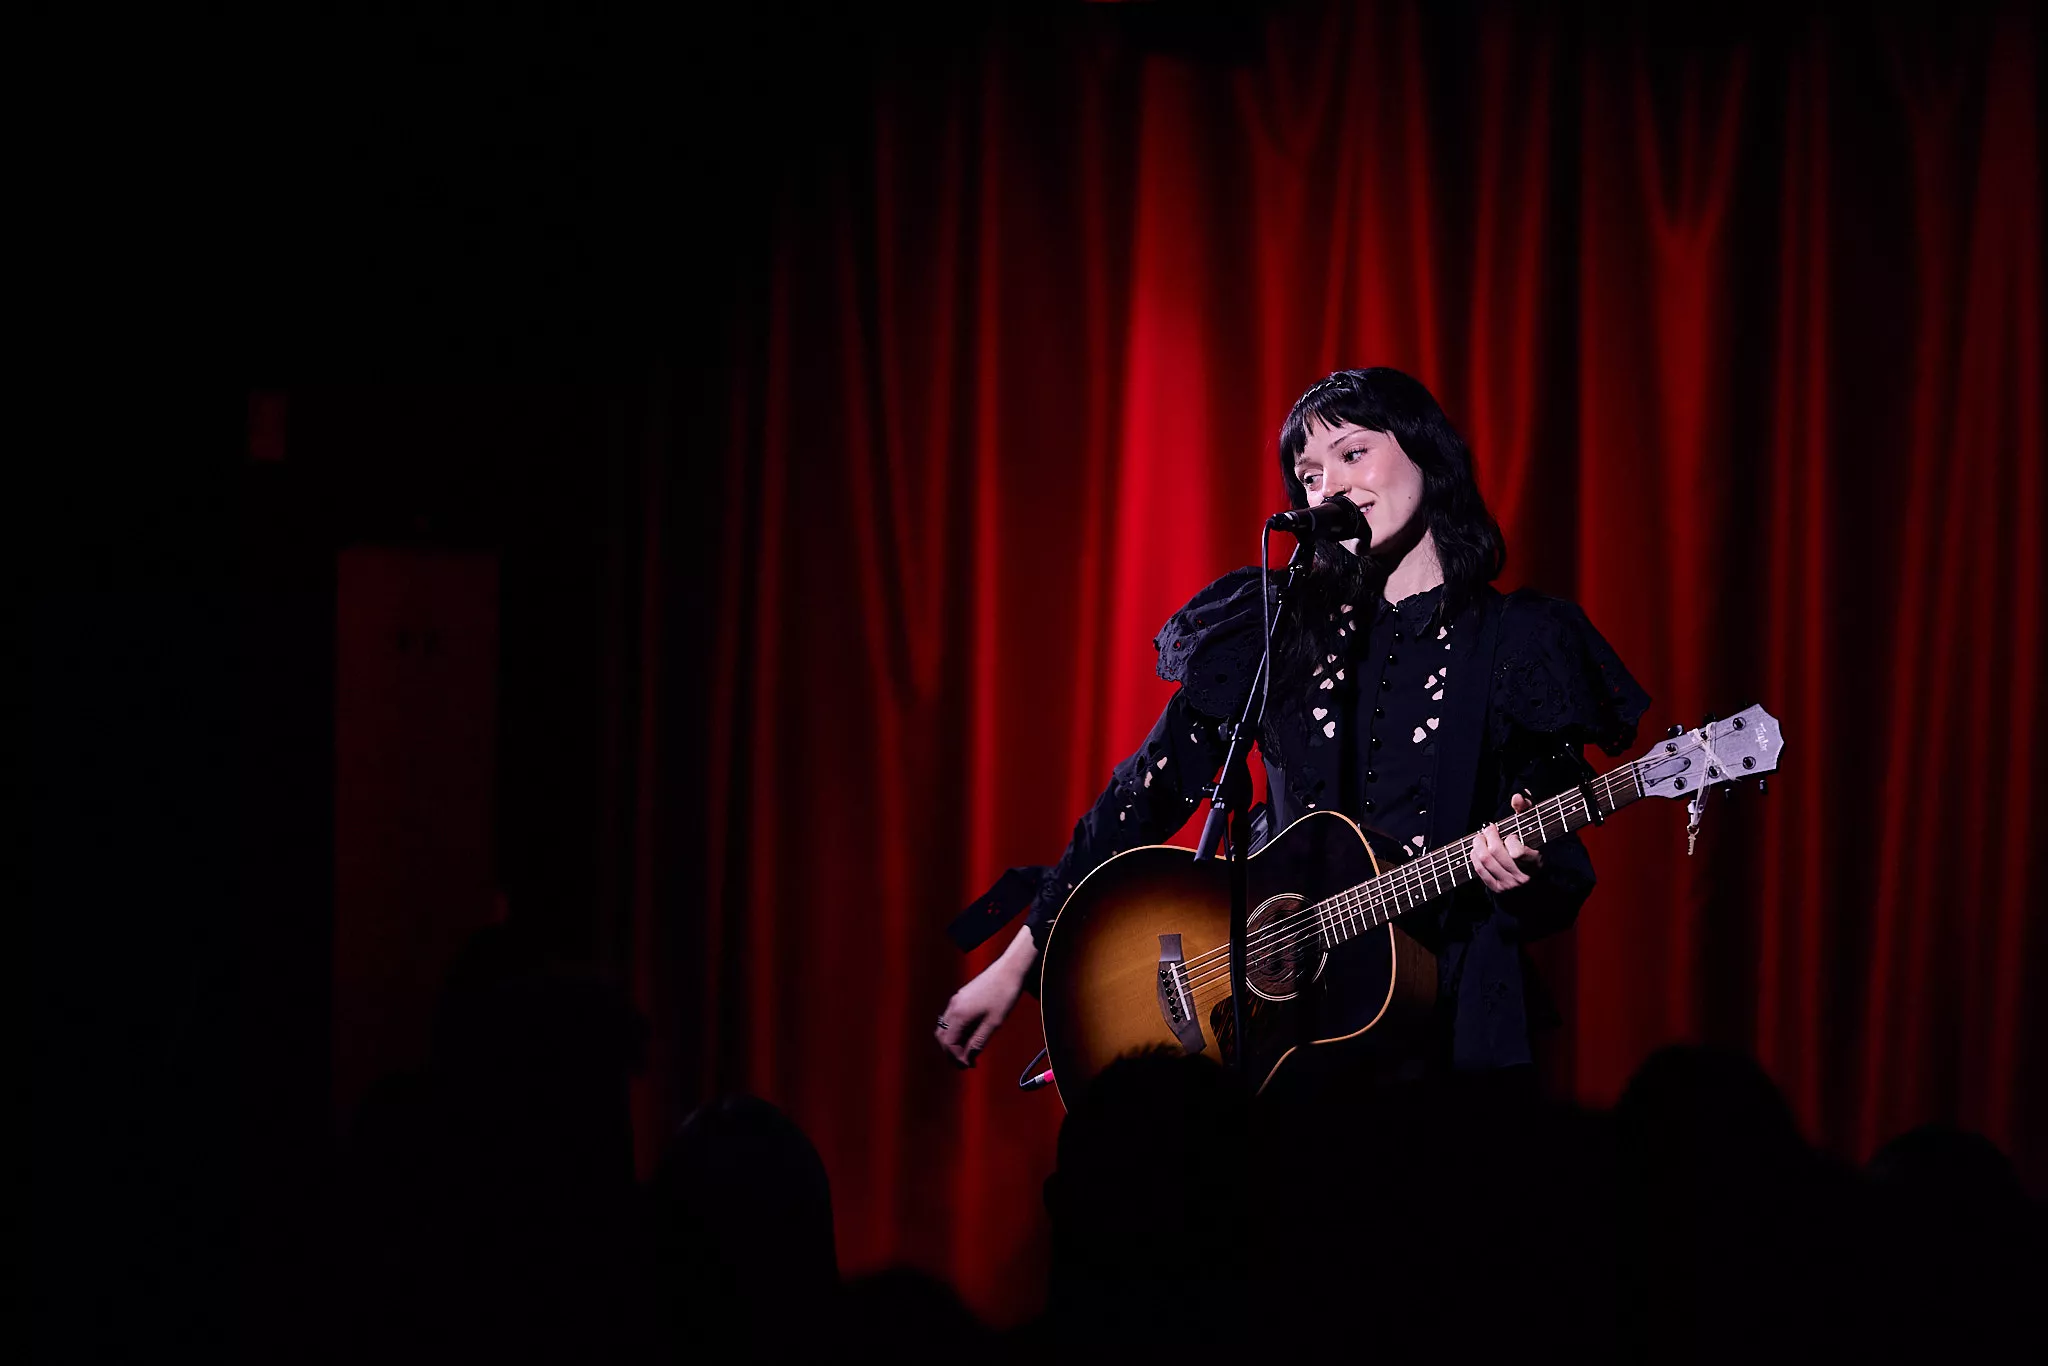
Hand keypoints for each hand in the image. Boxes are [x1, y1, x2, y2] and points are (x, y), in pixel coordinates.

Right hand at [935, 926, 1035, 1067]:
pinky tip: (970, 1036)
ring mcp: (956, 1000)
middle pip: (942, 1037)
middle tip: (965, 1063)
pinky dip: (956, 1031)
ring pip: (945, 1027)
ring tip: (968, 1052)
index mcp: (959, 1015)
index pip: (948, 1044)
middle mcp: (953, 1007)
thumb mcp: (994, 1023)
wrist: (1010, 969)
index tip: (969, 1065)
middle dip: (951, 1052)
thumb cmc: (1005, 995)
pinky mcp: (961, 996)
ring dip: (953, 1042)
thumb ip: (979, 1041)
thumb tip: (969, 1057)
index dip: (956, 1058)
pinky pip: (951, 1018)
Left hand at [1471, 791, 1542, 892]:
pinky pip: (1480, 871)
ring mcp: (1508, 884)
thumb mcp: (1533, 831)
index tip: (1510, 835)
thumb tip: (1516, 796)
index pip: (1518, 851)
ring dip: (1478, 845)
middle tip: (1488, 829)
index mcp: (1534, 862)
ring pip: (1485, 860)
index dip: (1510, 840)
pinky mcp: (1497, 889)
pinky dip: (1475, 857)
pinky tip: (1477, 850)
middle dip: (1488, 836)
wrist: (1533, 885)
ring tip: (1480, 838)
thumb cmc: (1531, 850)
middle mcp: (1522, 875)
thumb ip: (1526, 811)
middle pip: (1495, 852)